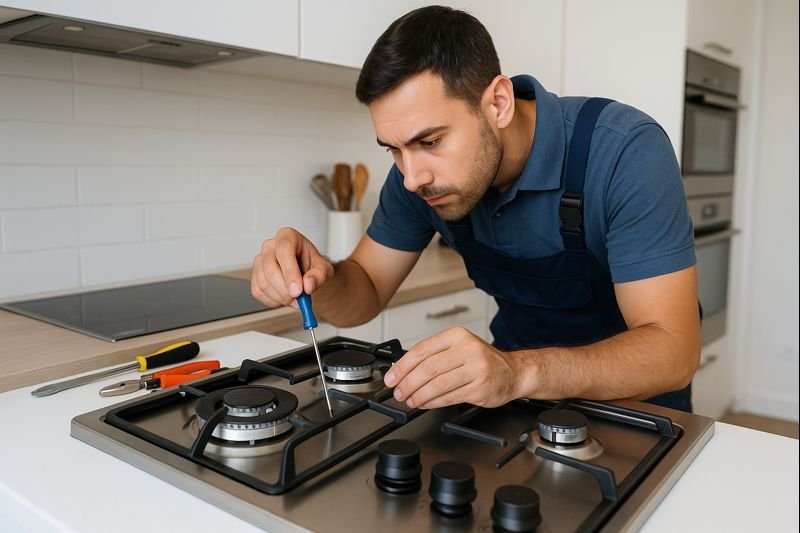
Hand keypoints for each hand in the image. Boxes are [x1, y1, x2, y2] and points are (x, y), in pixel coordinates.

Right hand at [251, 227, 333, 308]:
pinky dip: (273, 301)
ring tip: (295, 299)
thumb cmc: (312, 265)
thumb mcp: (324, 269)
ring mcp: (259, 260)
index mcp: (287, 237)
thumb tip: (308, 284)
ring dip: (280, 297)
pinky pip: (258, 291)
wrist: (304, 272)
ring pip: (263, 282)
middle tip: (298, 299)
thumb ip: (319, 275)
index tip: (298, 290)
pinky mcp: (254, 275)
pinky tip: (284, 298)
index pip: (284, 250)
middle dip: (284, 289)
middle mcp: (270, 246)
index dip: (290, 272)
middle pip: (270, 268)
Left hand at [384, 327, 519, 408]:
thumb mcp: (459, 348)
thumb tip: (403, 369)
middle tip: (398, 392)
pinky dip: (432, 402)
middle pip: (428, 368)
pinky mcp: (480, 388)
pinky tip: (424, 403)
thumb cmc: (482, 360)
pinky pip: (449, 397)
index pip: (422, 350)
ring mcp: (476, 369)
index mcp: (457, 336)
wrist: (513, 372)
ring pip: (438, 385)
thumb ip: (434, 355)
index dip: (402, 366)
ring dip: (418, 395)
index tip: (391, 377)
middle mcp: (468, 349)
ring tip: (409, 400)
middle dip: (408, 383)